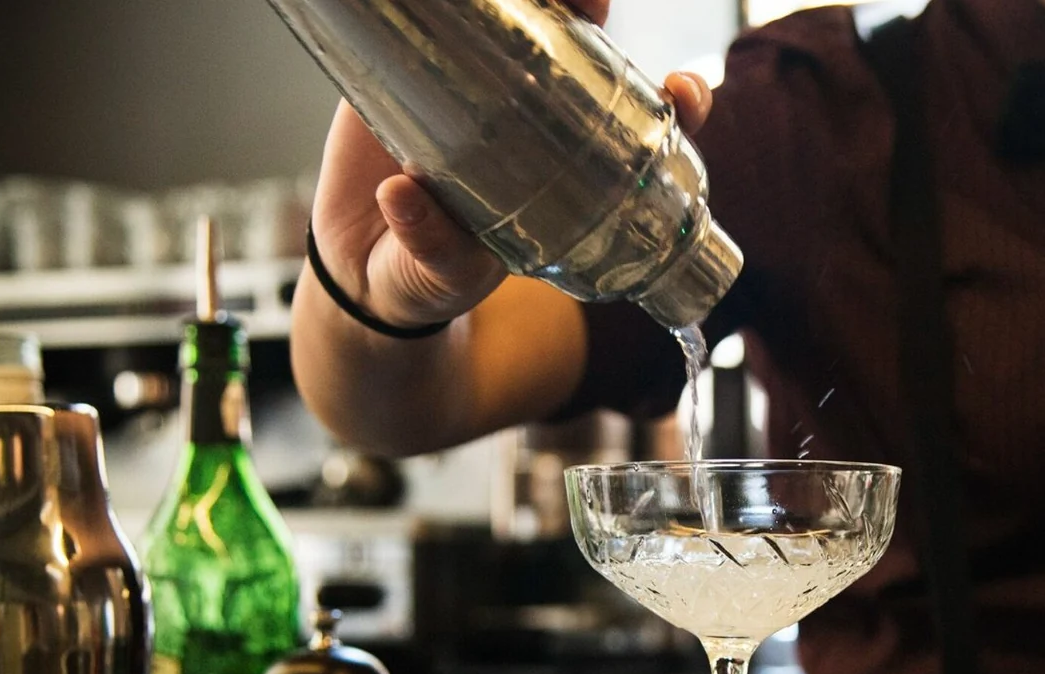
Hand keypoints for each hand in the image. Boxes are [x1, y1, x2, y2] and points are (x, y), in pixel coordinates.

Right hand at [307, 0, 713, 329]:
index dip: (673, 103)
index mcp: (569, 166)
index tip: (681, 90)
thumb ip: (434, 247)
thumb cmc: (427, 276)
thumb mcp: (444, 273)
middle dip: (595, 9)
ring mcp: (480, 83)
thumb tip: (403, 197)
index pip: (640, 125)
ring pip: (518, 16)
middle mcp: (534, 114)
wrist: (363, 265)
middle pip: (584, 47)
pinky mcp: (422, 64)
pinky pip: (446, 16)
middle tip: (595, 0)